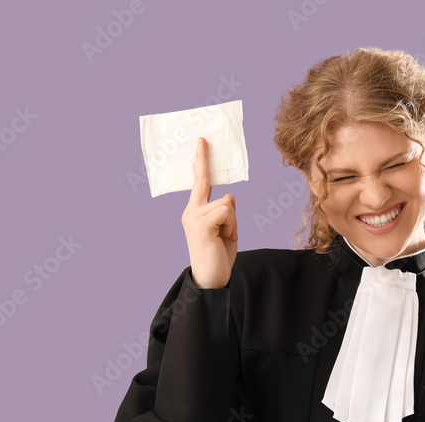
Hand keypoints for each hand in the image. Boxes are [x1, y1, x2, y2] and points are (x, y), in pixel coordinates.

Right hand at [182, 136, 237, 288]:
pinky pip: (227, 212)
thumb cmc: (218, 256)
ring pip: (227, 203)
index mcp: (194, 212)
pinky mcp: (202, 225)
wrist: (211, 280)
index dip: (201, 162)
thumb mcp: (225, 229)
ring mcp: (194, 218)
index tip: (201, 143)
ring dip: (233, 221)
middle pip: (203, 181)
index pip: (199, 183)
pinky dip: (232, 226)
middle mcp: (190, 212)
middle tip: (203, 138)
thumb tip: (229, 196)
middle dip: (203, 159)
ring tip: (226, 237)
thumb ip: (225, 211)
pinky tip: (225, 239)